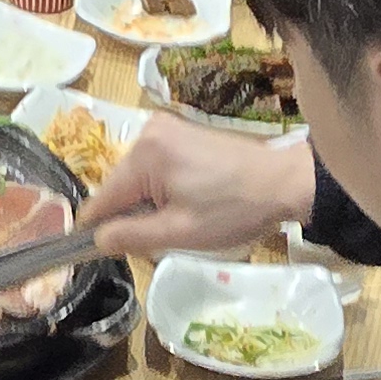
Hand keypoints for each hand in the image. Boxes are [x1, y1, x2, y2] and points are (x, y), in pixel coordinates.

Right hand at [75, 111, 319, 255]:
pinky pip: (155, 166)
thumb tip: (95, 240)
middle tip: (164, 236)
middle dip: (133, 214)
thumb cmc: (234, 210)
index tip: (96, 252)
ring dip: (149, 202)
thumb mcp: (180, 233)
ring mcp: (165, 127)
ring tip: (182, 218)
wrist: (285, 182)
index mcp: (143, 154)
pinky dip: (163, 187)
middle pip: (120, 186)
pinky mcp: (181, 131)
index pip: (102, 197)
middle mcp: (147, 132)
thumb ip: (131, 236)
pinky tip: (189, 200)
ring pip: (137, 178)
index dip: (97, 228)